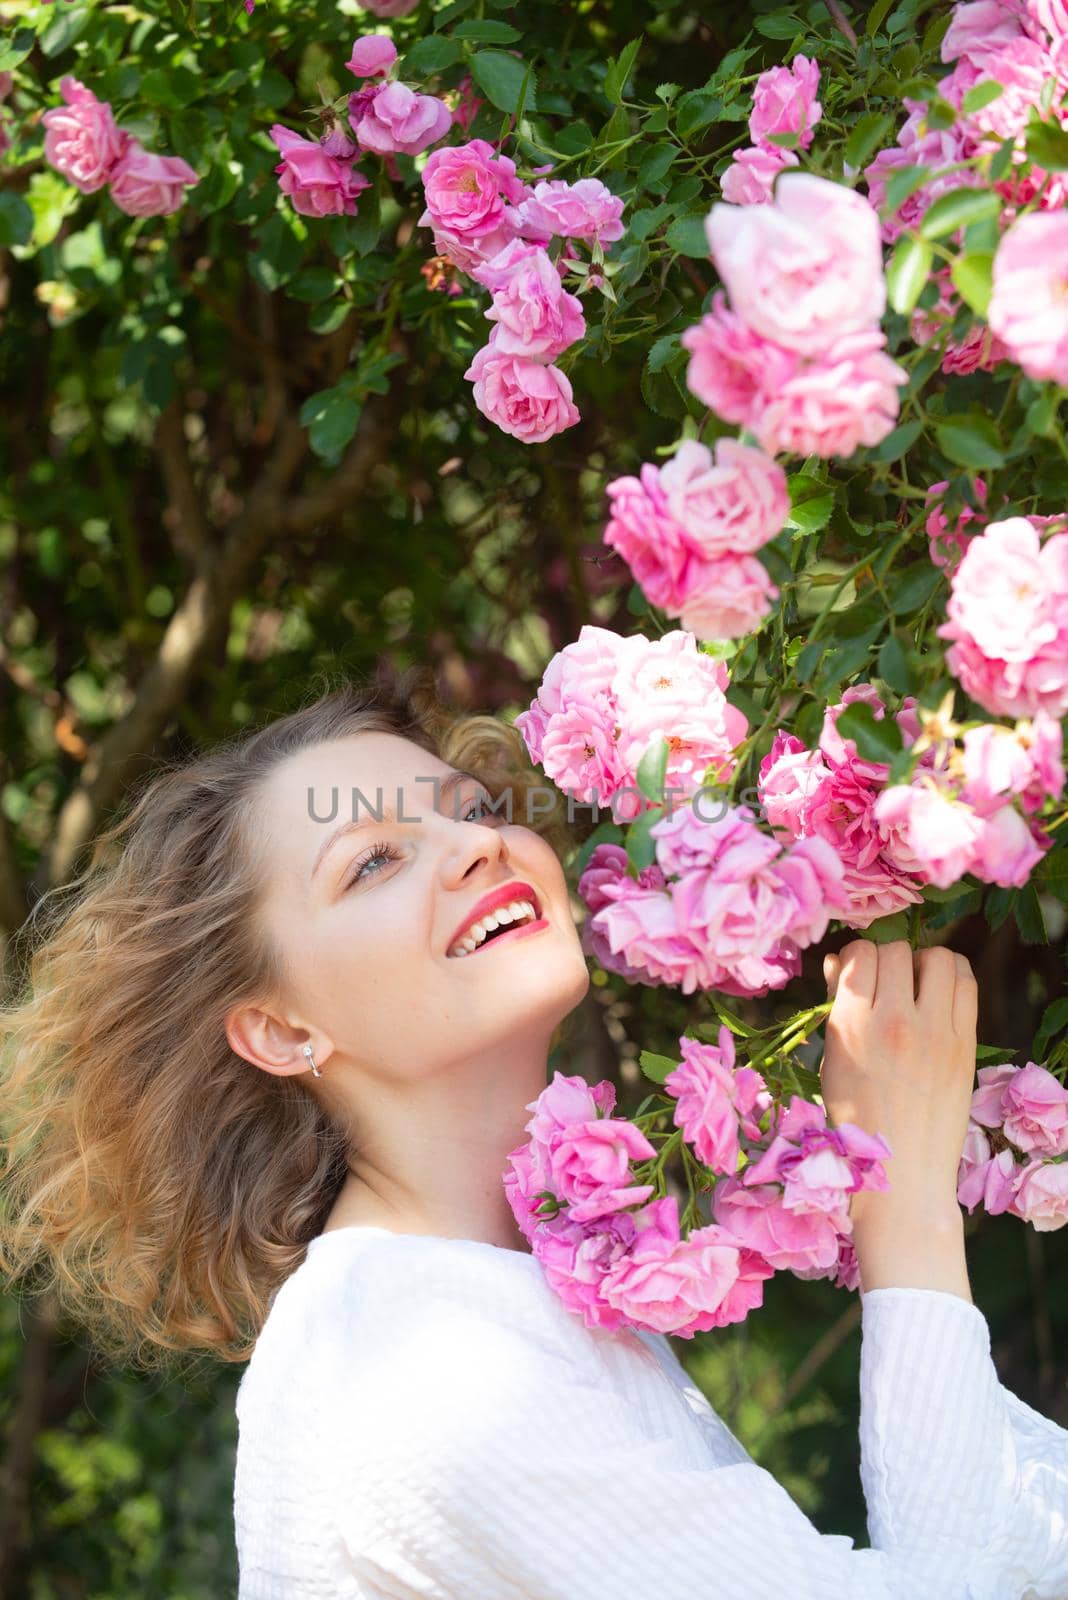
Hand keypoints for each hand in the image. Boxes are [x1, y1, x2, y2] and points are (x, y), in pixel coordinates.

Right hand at [820, 938, 977, 1223]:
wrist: (901, 1174)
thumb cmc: (857, 1120)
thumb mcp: (832, 1061)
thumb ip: (836, 1007)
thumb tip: (838, 961)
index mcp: (852, 1028)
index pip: (858, 955)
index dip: (854, 958)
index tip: (856, 976)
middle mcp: (895, 1023)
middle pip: (895, 951)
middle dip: (886, 960)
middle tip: (885, 985)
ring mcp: (936, 1033)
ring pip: (937, 957)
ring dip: (923, 963)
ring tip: (916, 986)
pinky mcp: (966, 1044)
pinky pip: (967, 982)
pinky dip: (952, 976)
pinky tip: (939, 994)